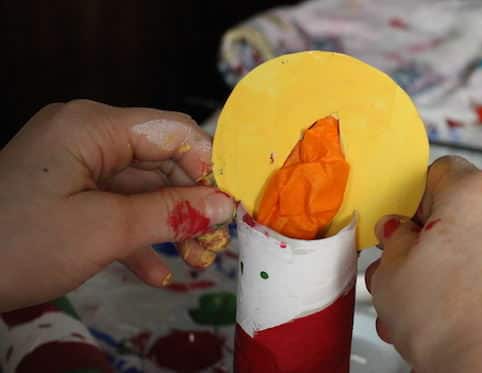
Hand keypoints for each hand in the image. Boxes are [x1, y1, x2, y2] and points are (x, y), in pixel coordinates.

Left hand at [0, 100, 234, 311]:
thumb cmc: (21, 244)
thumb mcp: (104, 230)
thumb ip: (171, 213)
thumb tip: (224, 205)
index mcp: (93, 127)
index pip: (172, 130)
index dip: (208, 165)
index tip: (232, 204)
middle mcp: (87, 136)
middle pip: (159, 161)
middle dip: (190, 202)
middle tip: (218, 240)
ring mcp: (76, 166)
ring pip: (141, 188)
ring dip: (168, 224)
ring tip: (199, 259)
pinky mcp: (68, 193)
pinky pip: (115, 206)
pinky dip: (137, 236)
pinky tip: (157, 271)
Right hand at [366, 156, 481, 372]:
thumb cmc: (454, 323)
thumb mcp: (392, 271)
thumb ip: (393, 239)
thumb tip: (398, 233)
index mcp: (474, 193)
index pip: (438, 172)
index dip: (412, 200)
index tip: (402, 225)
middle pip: (463, 209)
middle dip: (431, 237)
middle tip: (410, 265)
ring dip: (452, 264)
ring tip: (428, 299)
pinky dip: (481, 280)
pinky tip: (456, 310)